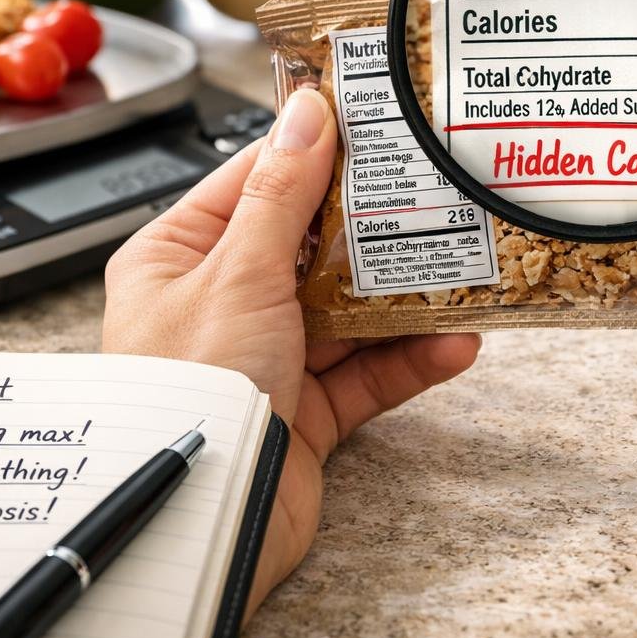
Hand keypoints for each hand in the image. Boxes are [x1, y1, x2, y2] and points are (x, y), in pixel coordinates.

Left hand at [102, 89, 480, 616]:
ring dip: (402, 298)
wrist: (199, 523)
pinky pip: (366, 375)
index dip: (311, 153)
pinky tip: (456, 342)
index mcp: (175, 260)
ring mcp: (264, 361)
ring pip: (346, 313)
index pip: (251, 185)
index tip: (369, 122)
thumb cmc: (190, 391)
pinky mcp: (305, 415)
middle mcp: (217, 306)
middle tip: (431, 191)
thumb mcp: (238, 274)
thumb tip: (308, 114)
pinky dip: (410, 359)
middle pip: (308, 248)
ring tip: (461, 267)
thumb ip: (280, 196)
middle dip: (371, 228)